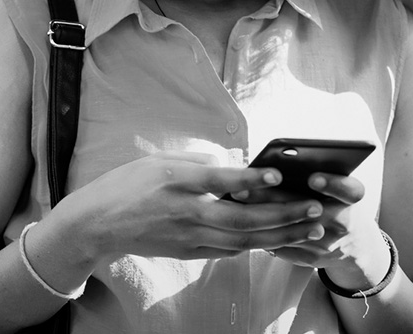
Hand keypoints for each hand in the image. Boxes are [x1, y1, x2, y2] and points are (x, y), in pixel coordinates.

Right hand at [53, 146, 325, 262]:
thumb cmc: (126, 185)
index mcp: (174, 182)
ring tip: (311, 227)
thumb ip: (197, 162)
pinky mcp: (188, 252)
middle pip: (241, 218)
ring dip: (280, 235)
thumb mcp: (157, 161)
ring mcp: (187, 237)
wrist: (97, 224)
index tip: (277, 175)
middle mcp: (183, 213)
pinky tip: (279, 238)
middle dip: (282, 215)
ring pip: (242, 240)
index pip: (218, 180)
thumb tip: (234, 166)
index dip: (249, 179)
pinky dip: (257, 245)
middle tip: (314, 208)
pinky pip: (229, 250)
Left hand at [239, 173, 386, 282]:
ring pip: (291, 231)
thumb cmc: (337, 204)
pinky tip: (239, 220)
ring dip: (261, 216)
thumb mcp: (337, 189)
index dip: (333, 184)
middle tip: (244, 187)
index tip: (312, 177)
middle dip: (275, 198)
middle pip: (309, 210)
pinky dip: (262, 233)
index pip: (350, 191)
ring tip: (234, 200)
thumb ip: (316, 174)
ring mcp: (329, 244)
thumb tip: (278, 159)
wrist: (356, 245)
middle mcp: (345, 223)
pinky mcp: (314, 259)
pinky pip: (284, 247)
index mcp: (352, 201)